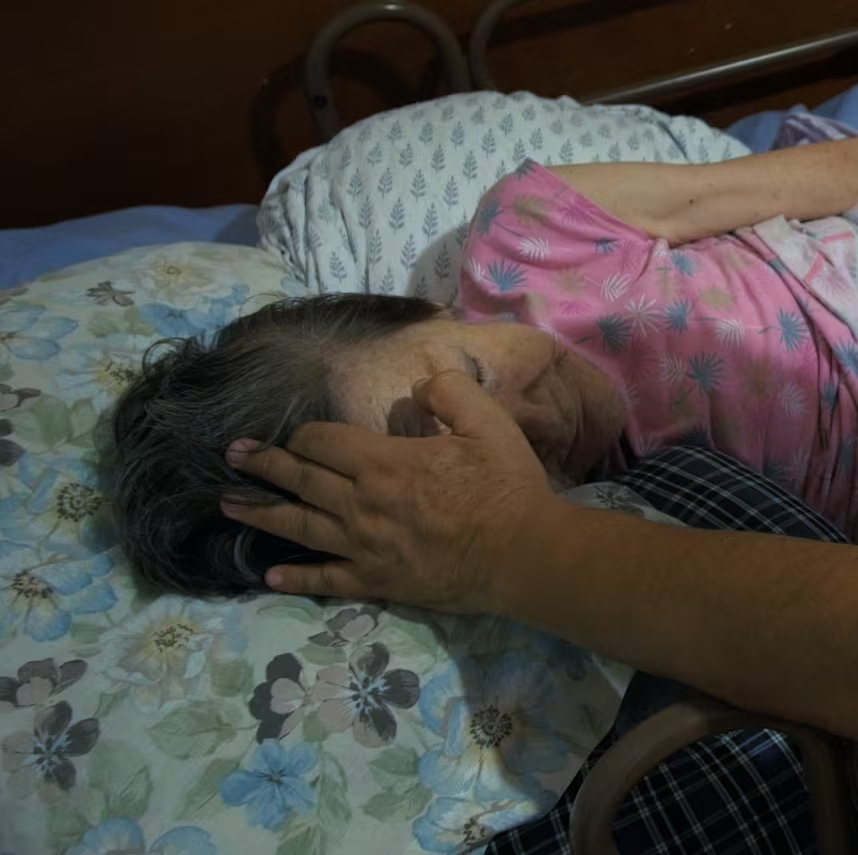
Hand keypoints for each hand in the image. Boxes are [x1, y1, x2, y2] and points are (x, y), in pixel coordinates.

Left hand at [222, 370, 561, 612]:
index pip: (322, 441)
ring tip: (229, 506)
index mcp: (384, 462)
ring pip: (299, 527)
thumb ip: (451, 392)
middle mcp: (361, 504)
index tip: (296, 434)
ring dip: (261, 514)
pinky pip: (325, 579)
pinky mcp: (376, 580)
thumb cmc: (507, 488)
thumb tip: (419, 383)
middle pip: (300, 479)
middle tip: (231, 457)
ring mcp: (364, 546)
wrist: (523, 555)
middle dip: (263, 465)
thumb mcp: (490, 423)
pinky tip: (269, 576)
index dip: (304, 435)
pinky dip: (295, 578)